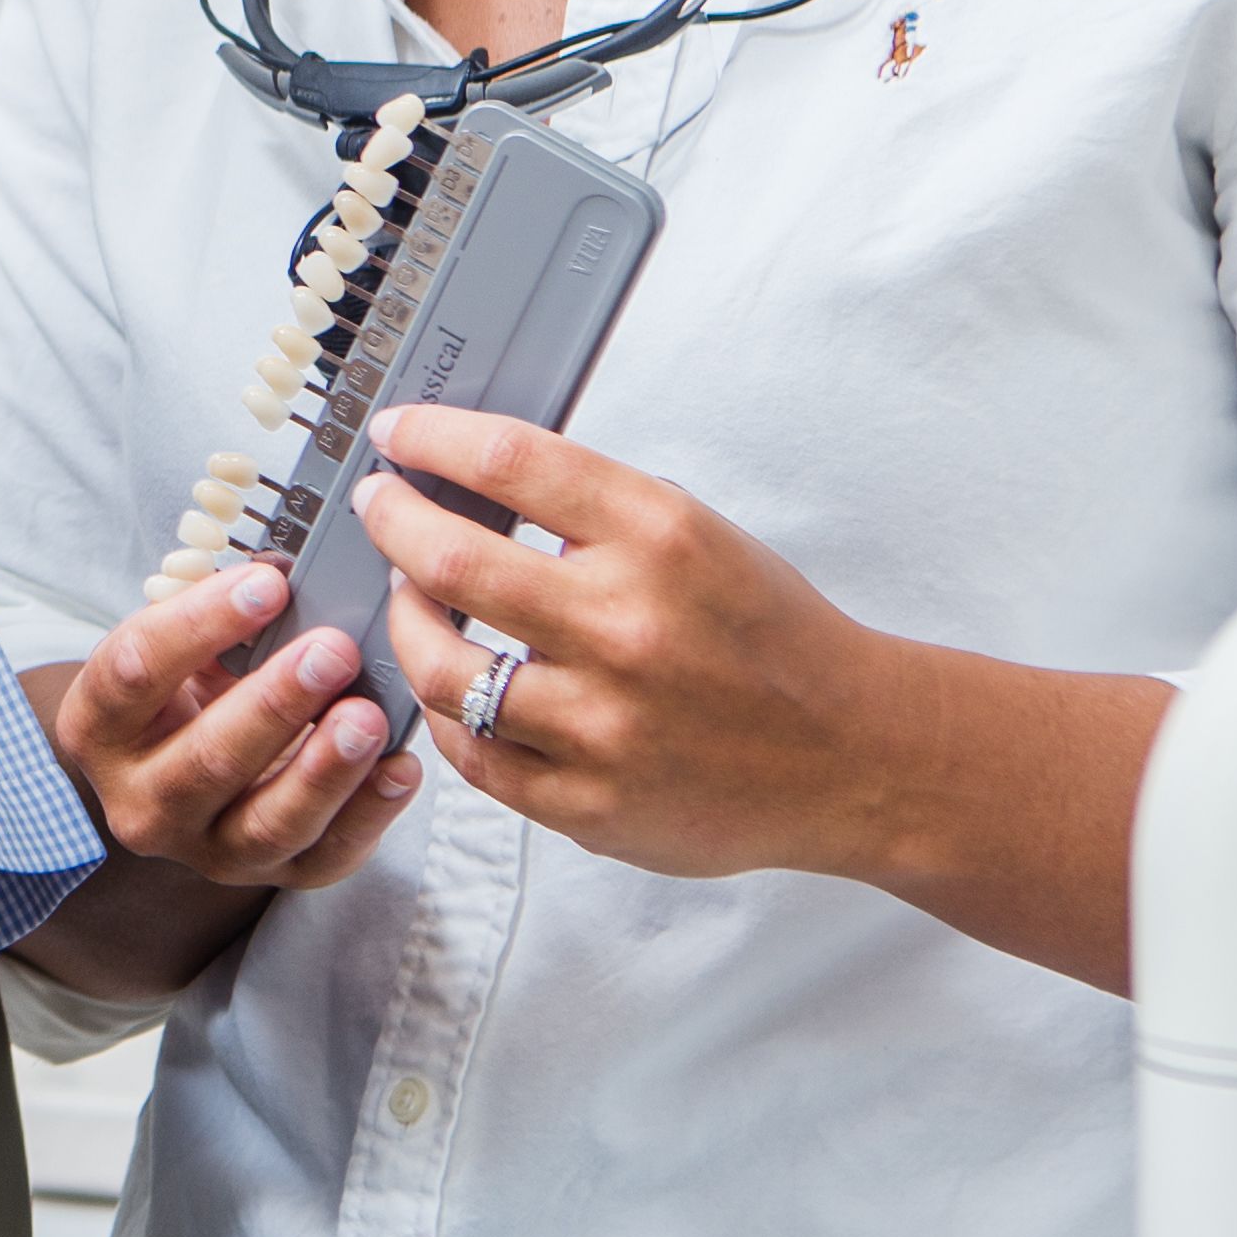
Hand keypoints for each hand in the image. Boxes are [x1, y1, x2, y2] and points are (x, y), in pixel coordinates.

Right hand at [43, 555, 418, 888]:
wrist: (188, 771)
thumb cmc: (188, 692)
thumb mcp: (184, 648)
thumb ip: (221, 613)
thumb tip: (288, 570)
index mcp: (101, 728)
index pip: (135, 674)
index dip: (198, 624)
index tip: (268, 583)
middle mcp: (142, 802)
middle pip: (203, 761)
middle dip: (273, 704)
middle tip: (332, 650)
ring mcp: (207, 850)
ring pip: (265, 824)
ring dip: (323, 769)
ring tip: (369, 716)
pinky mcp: (273, 878)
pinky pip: (325, 858)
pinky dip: (369, 813)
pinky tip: (400, 767)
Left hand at [349, 408, 1167, 984]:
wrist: (858, 755)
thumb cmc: (771, 638)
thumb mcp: (700, 537)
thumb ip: (594, 511)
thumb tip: (470, 474)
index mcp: (662, 540)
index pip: (511, 462)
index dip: (432, 438)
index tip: (398, 432)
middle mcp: (628, 628)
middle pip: (452, 562)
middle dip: (393, 523)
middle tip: (378, 506)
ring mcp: (604, 725)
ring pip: (443, 668)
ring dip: (406, 622)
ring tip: (409, 597)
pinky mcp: (590, 804)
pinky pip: (474, 754)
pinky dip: (448, 713)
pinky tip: (452, 684)